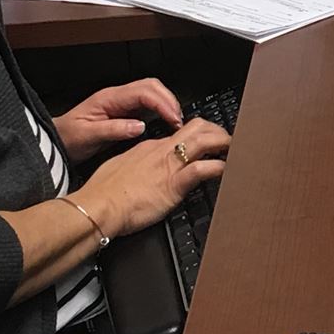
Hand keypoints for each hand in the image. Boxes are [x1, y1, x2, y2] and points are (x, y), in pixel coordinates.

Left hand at [53, 77, 181, 163]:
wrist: (57, 142)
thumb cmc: (69, 138)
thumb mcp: (88, 136)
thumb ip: (114, 130)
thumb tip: (140, 126)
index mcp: (109, 98)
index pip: (143, 92)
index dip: (162, 103)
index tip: (173, 118)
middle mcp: (117, 97)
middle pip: (152, 86)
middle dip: (169, 100)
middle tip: (179, 121)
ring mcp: (121, 103)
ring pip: (152, 94)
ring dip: (167, 104)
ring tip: (175, 123)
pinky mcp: (124, 112)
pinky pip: (147, 105)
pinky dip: (161, 111)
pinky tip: (165, 124)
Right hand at [79, 118, 229, 242]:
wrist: (99, 205)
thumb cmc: (103, 192)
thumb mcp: (119, 167)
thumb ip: (134, 164)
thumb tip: (140, 167)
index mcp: (149, 148)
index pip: (179, 134)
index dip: (196, 136)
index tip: (205, 142)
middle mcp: (162, 152)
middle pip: (196, 128)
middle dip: (215, 130)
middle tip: (226, 139)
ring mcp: (169, 167)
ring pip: (203, 141)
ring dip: (222, 143)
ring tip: (233, 149)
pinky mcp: (174, 185)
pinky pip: (201, 170)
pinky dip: (218, 168)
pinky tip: (226, 171)